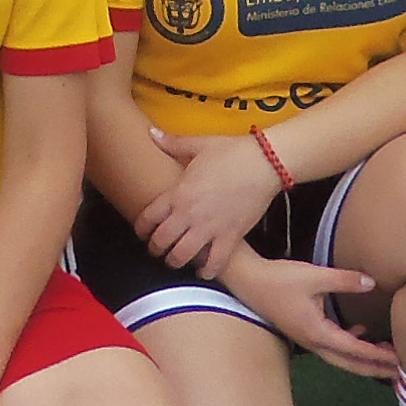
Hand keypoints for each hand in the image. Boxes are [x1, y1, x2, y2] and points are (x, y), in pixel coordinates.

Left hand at [136, 124, 287, 267]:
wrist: (264, 162)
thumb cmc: (232, 151)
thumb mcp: (199, 145)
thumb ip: (172, 143)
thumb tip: (152, 134)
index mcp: (178, 193)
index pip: (148, 218)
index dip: (141, 229)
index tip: (142, 232)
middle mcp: (189, 214)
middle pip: (161, 242)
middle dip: (156, 248)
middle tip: (157, 249)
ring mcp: (209, 228)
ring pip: (182, 257)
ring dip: (176, 261)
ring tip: (176, 260)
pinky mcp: (230, 237)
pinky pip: (215, 263)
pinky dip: (207, 271)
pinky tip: (203, 271)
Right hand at [229, 251, 401, 378]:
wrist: (247, 281)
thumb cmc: (278, 279)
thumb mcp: (314, 275)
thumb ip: (345, 280)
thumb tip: (372, 282)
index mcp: (317, 333)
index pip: (355, 350)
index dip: (378, 356)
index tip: (400, 361)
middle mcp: (314, 342)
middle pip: (350, 363)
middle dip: (375, 368)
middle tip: (400, 373)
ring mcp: (308, 338)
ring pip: (342, 357)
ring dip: (364, 358)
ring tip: (387, 355)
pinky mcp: (305, 330)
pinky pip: (332, 345)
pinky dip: (350, 344)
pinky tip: (361, 331)